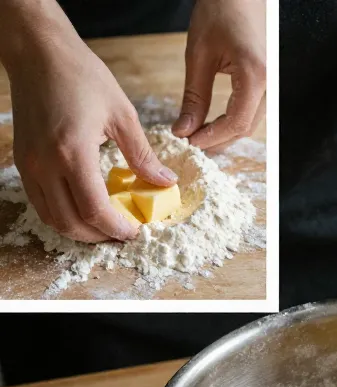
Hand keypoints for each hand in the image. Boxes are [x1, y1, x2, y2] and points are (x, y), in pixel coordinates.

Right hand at [8, 22, 177, 242]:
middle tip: (122, 233)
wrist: (38, 52)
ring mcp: (30, 165)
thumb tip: (165, 181)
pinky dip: (63, 214)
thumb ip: (142, 154)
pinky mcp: (23, 162)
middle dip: (100, 237)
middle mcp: (45, 164)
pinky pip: (41, 204)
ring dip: (80, 230)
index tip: (135, 232)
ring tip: (104, 225)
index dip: (117, 229)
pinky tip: (83, 208)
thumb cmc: (79, 74)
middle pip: (71, 224)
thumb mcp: (121, 113)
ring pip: (53, 219)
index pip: (94, 210)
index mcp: (72, 152)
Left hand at [173, 0, 265, 151]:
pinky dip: (235, 118)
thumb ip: (194, 97)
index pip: (236, 123)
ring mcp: (273, 81)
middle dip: (218, 139)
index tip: (190, 142)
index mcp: (255, 75)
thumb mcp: (200, 54)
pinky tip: (216, 119)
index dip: (212, 138)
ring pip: (252, 121)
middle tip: (192, 140)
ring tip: (201, 131)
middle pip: (246, 127)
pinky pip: (254, 108)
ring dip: (226, 131)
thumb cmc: (221, 9)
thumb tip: (184, 130)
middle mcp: (270, 82)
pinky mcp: (269, 79)